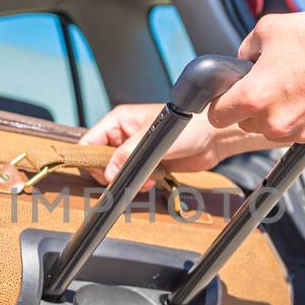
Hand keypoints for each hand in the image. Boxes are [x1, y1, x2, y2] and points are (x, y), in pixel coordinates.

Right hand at [80, 103, 249, 182]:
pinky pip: (132, 178)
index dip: (92, 160)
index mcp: (119, 120)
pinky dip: (139, 183)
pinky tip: (152, 180)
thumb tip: (108, 173)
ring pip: (116, 172)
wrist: (214, 137)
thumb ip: (127, 155)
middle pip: (100, 160)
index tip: (102, 174)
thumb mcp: (153, 139)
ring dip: (128, 180)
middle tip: (126, 179)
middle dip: (112, 174)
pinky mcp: (147, 163)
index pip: (90, 141)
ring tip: (144, 179)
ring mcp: (135, 150)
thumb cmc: (189, 126)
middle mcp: (124, 135)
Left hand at [208, 2, 304, 144]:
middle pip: (247, 124)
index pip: (217, 116)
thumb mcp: (268, 29)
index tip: (230, 95)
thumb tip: (242, 61)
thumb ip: (245, 50)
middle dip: (253, 106)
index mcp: (253, 98)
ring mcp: (301, 134)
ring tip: (299, 86)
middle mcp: (274, 123)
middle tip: (273, 82)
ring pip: (277, 130)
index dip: (222, 102)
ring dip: (281, 114)